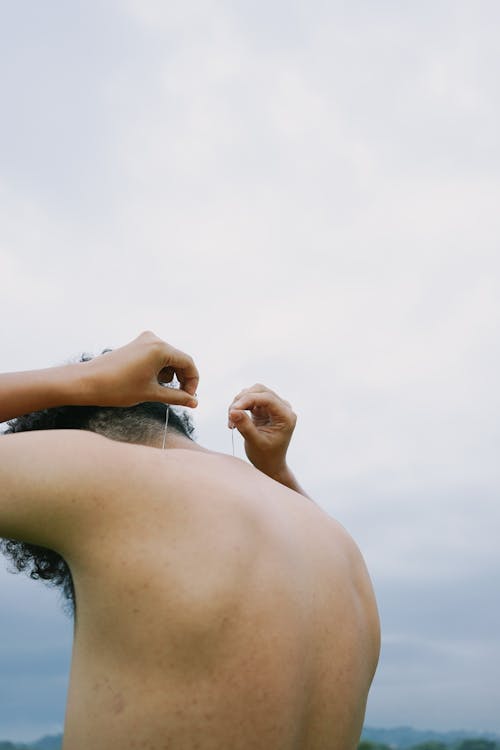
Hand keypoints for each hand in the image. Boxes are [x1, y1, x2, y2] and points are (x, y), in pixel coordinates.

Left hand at [82, 331, 198, 407]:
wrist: (87, 382)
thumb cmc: (117, 388)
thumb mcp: (151, 394)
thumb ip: (176, 397)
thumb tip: (194, 403)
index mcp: (160, 348)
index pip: (188, 363)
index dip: (193, 382)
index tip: (190, 398)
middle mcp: (154, 339)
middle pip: (179, 359)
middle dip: (182, 379)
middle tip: (181, 398)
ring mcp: (144, 341)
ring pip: (168, 359)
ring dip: (170, 376)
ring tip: (161, 392)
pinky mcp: (136, 345)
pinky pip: (156, 356)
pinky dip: (159, 370)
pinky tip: (151, 383)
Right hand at [228, 384, 296, 478]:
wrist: (270, 464)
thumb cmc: (266, 456)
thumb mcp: (255, 443)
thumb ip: (245, 426)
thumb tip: (233, 411)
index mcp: (286, 416)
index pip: (267, 398)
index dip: (248, 399)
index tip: (233, 410)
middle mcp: (282, 408)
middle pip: (259, 390)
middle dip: (241, 400)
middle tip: (230, 416)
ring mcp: (273, 407)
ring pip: (252, 393)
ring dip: (239, 403)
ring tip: (232, 422)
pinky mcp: (264, 409)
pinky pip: (249, 400)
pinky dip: (239, 407)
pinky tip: (235, 420)